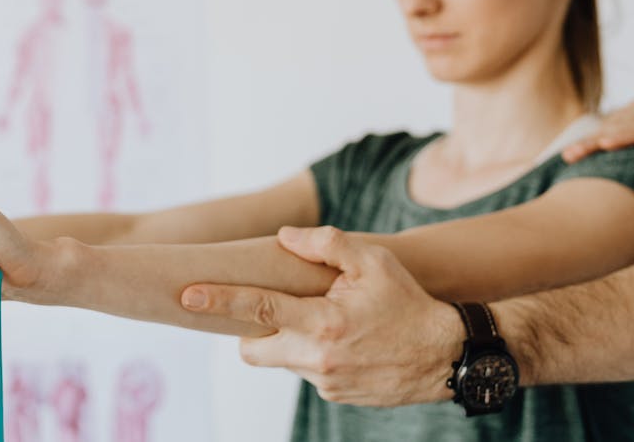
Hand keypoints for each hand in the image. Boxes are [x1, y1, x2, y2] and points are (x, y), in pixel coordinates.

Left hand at [180, 226, 459, 406]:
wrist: (447, 357)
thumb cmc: (408, 302)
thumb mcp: (374, 262)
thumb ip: (326, 245)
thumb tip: (285, 237)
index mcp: (325, 321)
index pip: (258, 308)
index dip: (219, 300)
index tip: (187, 294)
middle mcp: (318, 357)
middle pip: (254, 348)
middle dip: (251, 331)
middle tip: (272, 310)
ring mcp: (325, 381)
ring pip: (283, 358)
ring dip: (291, 340)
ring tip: (330, 323)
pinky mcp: (334, 395)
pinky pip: (307, 371)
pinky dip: (314, 354)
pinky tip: (346, 343)